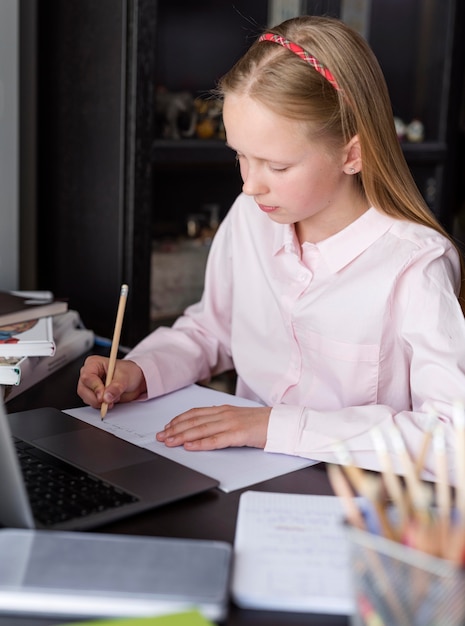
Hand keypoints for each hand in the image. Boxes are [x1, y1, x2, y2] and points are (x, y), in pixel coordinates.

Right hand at [77, 355, 146, 409]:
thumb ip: (116, 387)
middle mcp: (89, 373)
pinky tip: (111, 401)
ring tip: (114, 398)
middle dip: (96, 398)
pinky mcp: (93, 395)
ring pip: (86, 398)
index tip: (103, 396)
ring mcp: (90, 385)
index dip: (95, 387)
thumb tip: (107, 396)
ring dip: (99, 402)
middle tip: (108, 402)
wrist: (136, 381)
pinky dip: (101, 405)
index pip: (87, 377)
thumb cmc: (129, 372)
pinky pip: (92, 403)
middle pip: (83, 389)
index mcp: (93, 363)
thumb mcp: (125, 377)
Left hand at [156, 404, 271, 450]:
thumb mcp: (238, 418)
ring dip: (182, 437)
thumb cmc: (262, 423)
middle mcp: (224, 414)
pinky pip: (216, 440)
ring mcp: (231, 424)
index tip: (166, 427)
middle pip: (194, 421)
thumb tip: (204, 428)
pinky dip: (200, 444)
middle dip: (174, 429)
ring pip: (201, 430)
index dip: (178, 420)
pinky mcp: (238, 435)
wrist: (281, 423)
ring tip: (169, 442)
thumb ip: (221, 421)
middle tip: (161, 436)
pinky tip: (189, 447)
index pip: (195, 413)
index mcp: (224, 410)